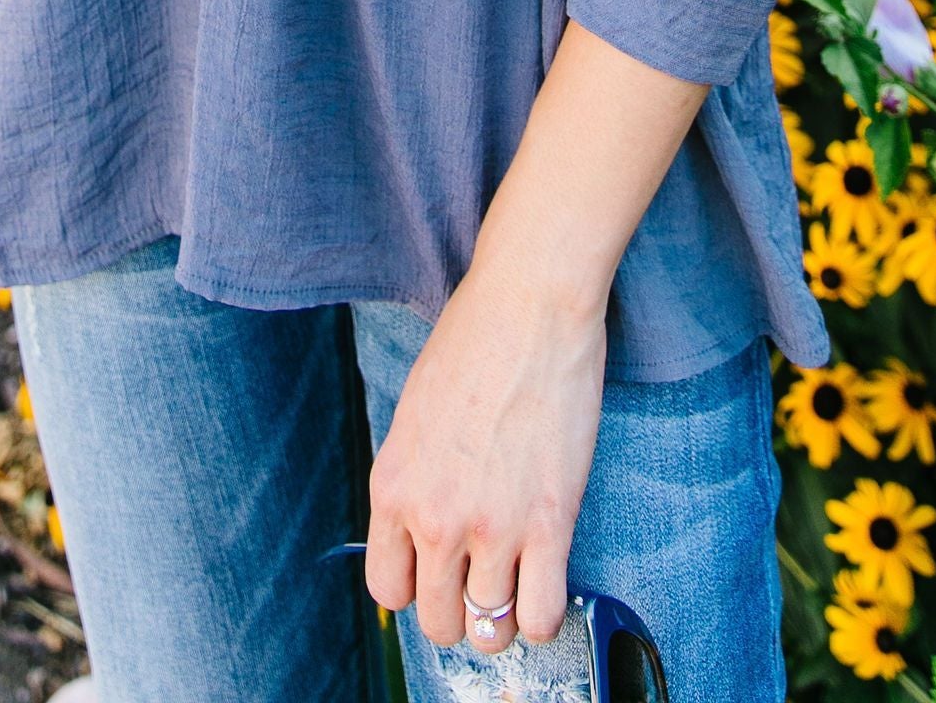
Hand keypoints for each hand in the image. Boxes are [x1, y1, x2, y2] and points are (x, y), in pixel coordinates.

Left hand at [365, 248, 606, 652]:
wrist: (527, 305)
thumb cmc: (473, 342)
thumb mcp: (414, 414)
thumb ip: (414, 478)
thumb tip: (425, 530)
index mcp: (393, 487)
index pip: (388, 589)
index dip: (417, 589)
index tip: (439, 577)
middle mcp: (433, 517)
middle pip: (438, 621)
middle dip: (459, 612)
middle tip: (481, 584)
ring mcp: (491, 526)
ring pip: (488, 631)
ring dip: (501, 620)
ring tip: (515, 588)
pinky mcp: (547, 524)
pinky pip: (538, 617)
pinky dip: (540, 616)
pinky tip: (544, 583)